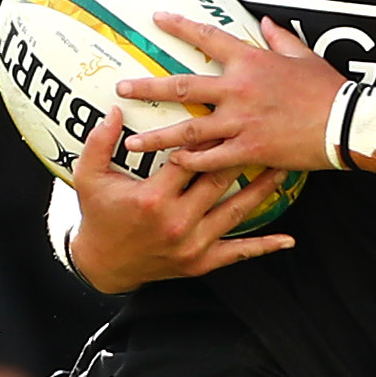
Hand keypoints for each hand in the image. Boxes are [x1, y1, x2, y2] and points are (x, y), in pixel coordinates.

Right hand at [61, 107, 297, 293]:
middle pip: (219, 180)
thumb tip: (115, 110)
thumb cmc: (98, 217)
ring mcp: (192, 244)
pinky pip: (238, 253)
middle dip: (244, 153)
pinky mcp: (201, 262)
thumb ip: (99, 143)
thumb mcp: (88, 178)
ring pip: (236, 211)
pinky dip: (264, 247)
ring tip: (284, 167)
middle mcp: (177, 221)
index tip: (228, 112)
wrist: (102, 266)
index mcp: (153, 198)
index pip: (189, 158)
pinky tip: (287, 240)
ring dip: (263, 189)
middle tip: (267, 130)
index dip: (209, 134)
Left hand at [118, 11, 343, 177]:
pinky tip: (173, 164)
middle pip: (182, 86)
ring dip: (157, 136)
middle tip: (122, 88)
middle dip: (148, 88)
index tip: (157, 18)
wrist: (345, 123)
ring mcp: (240, 122)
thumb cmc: (328, 88)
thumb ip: (280, 39)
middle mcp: (238, 89)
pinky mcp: (248, 150)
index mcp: (250, 61)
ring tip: (133, 142)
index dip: (180, 26)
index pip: (207, 38)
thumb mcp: (304, 56)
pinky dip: (190, 162)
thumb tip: (266, 23)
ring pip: (188, 129)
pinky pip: (211, 158)